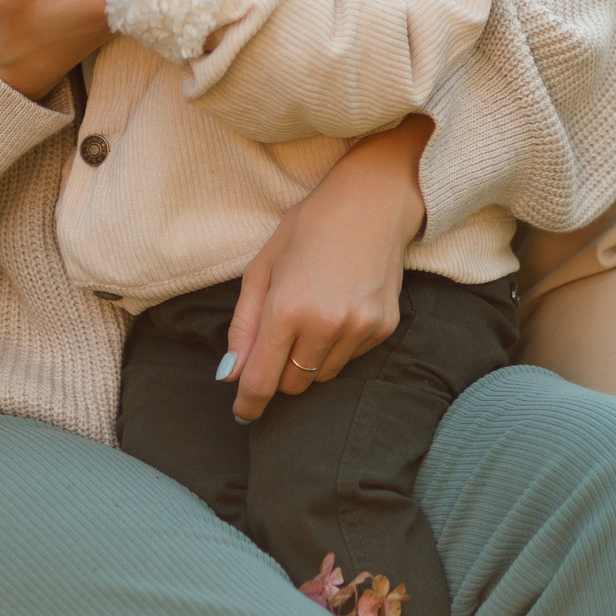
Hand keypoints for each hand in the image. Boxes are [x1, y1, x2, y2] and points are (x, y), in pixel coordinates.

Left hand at [220, 116, 431, 422]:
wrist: (373, 202)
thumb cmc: (309, 227)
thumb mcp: (263, 267)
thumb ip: (244, 326)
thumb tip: (230, 374)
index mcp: (287, 307)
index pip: (263, 379)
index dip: (249, 402)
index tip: (242, 413)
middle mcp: (326, 324)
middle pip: (293, 384)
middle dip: (280, 371)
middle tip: (281, 337)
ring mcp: (360, 328)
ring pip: (322, 375)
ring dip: (309, 359)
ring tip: (313, 314)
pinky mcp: (385, 328)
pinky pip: (351, 359)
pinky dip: (339, 345)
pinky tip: (340, 307)